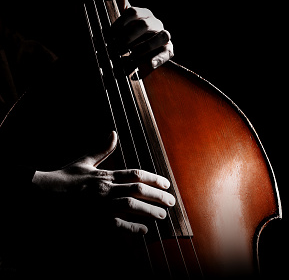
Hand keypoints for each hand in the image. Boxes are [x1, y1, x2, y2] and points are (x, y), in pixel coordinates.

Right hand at [32, 131, 174, 233]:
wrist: (39, 196)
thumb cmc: (63, 179)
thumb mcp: (83, 162)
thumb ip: (101, 150)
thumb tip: (113, 133)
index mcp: (105, 175)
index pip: (136, 174)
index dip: (154, 178)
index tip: (167, 184)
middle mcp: (105, 188)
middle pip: (138, 189)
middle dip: (158, 195)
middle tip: (172, 201)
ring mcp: (99, 205)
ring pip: (131, 205)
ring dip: (149, 211)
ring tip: (162, 216)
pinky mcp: (92, 220)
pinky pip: (117, 225)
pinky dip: (132, 228)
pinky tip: (143, 231)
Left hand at [109, 0, 173, 76]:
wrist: (137, 54)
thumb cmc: (129, 32)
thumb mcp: (122, 14)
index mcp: (144, 13)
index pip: (133, 12)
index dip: (120, 23)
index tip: (108, 34)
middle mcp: (156, 23)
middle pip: (145, 25)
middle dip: (129, 37)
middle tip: (116, 47)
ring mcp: (163, 37)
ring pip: (162, 36)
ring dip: (144, 47)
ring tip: (130, 56)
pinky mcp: (168, 50)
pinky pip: (167, 52)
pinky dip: (158, 58)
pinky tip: (147, 64)